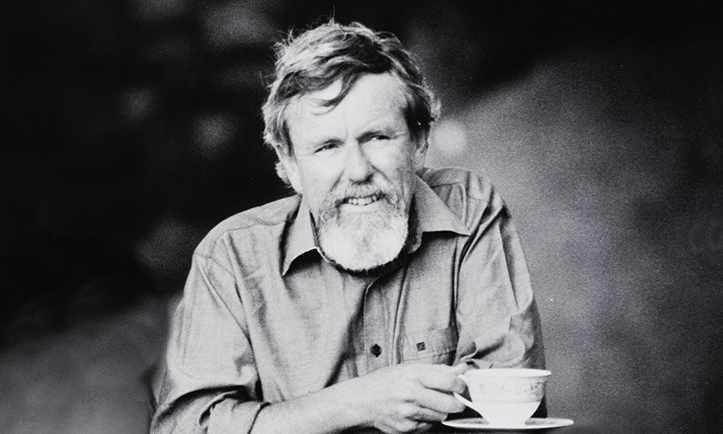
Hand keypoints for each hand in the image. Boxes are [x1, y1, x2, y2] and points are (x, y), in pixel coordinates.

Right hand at [343, 363, 468, 432]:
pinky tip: (417, 411)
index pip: (449, 382)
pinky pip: (428, 425)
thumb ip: (436, 369)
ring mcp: (409, 414)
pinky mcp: (406, 428)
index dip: (461, 385)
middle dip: (457, 403)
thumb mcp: (408, 368)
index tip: (462, 386)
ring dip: (440, 411)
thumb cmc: (384, 381)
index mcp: (413, 375)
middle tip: (454, 399)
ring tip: (428, 403)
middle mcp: (411, 395)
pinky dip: (427, 419)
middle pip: (450, 404)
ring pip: (441, 416)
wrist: (361, 401)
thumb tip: (460, 369)